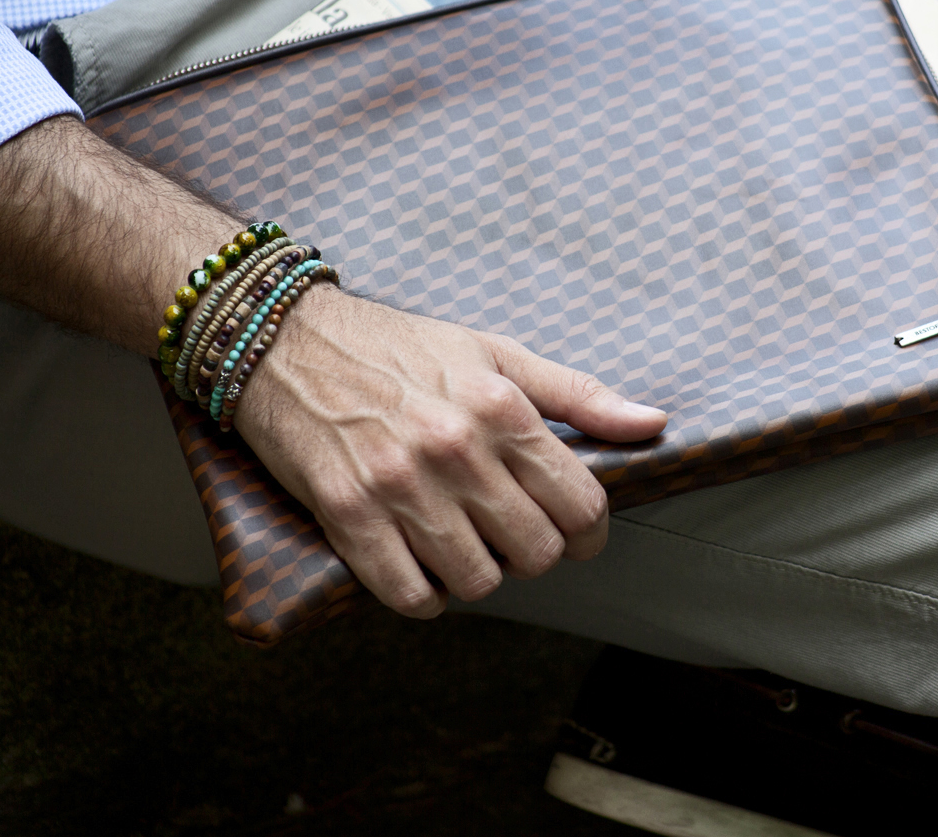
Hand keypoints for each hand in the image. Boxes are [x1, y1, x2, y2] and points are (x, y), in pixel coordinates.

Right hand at [232, 287, 667, 617]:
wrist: (283, 342)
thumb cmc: (399, 347)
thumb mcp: (496, 352)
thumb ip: (579, 395)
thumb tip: (653, 425)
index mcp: (500, 407)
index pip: (581, 504)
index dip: (588, 533)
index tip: (574, 532)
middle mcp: (455, 449)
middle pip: (536, 552)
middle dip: (533, 553)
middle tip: (510, 534)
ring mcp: (398, 486)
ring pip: (478, 581)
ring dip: (478, 575)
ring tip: (463, 545)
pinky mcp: (347, 515)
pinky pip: (409, 595)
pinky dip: (424, 595)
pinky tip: (420, 566)